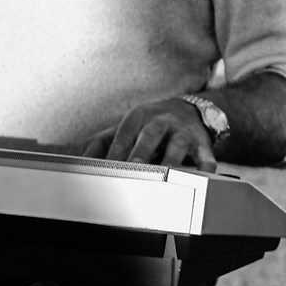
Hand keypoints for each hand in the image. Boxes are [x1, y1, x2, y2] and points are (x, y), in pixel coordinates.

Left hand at [81, 97, 217, 170]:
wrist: (188, 111)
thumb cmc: (149, 125)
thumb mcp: (124, 128)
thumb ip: (101, 143)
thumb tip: (79, 161)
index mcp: (137, 118)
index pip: (123, 137)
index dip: (114, 154)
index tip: (106, 171)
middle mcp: (160, 122)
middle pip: (150, 136)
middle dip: (141, 152)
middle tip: (133, 168)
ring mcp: (182, 132)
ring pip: (178, 145)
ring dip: (171, 159)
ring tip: (166, 174)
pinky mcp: (202, 144)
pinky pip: (206, 154)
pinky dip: (207, 165)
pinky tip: (205, 174)